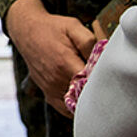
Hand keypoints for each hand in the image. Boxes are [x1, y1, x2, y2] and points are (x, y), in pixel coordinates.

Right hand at [4, 0, 95, 115]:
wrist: (27, 32)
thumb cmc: (52, 28)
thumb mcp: (73, 26)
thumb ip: (89, 42)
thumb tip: (101, 58)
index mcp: (65, 63)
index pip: (91, 83)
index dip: (103, 81)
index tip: (110, 76)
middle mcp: (56, 80)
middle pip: (85, 95)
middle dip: (97, 90)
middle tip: (105, 81)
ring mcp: (51, 89)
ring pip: (77, 105)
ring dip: (87, 98)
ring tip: (93, 86)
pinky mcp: (47, 94)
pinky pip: (66, 109)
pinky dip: (76, 106)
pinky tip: (82, 95)